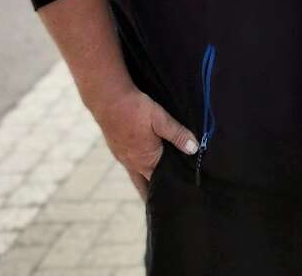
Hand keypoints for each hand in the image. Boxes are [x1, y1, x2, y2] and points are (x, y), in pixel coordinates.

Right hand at [90, 87, 197, 201]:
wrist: (108, 99)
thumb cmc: (135, 108)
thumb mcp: (160, 119)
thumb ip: (177, 134)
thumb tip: (194, 149)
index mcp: (146, 160)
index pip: (160, 183)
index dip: (170, 190)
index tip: (179, 200)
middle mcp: (133, 164)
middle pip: (147, 185)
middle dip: (157, 193)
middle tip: (169, 202)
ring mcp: (123, 158)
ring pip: (137, 177)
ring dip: (147, 183)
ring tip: (157, 191)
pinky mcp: (117, 150)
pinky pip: (130, 166)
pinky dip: (138, 170)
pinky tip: (144, 165)